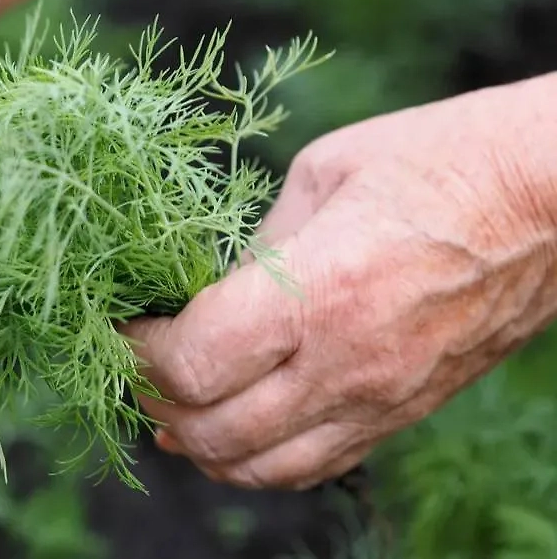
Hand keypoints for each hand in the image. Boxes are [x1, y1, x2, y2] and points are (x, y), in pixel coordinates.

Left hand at [122, 72, 556, 489]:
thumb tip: (209, 291)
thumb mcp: (321, 176)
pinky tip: (237, 431)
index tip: (118, 325)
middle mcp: (345, 364)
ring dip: (199, 446)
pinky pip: (316, 466)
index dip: (135, 353)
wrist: (550, 198)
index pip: (190, 365)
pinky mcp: (405, 412)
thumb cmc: (437, 161)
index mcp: (316, 293)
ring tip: (172, 406)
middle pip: (211, 432)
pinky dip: (258, 461)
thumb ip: (256, 246)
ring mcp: (379, 399)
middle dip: (153, 402)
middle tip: (131, 365)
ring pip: (260, 469)